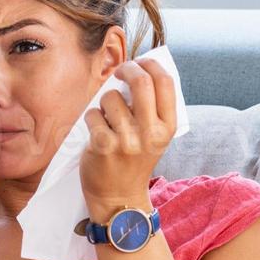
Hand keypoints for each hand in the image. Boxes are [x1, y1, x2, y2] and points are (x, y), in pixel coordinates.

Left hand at [80, 56, 177, 220]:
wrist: (119, 197)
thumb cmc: (133, 159)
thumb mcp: (154, 136)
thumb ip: (151, 108)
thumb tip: (136, 70)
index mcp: (168, 128)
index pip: (165, 82)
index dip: (150, 64)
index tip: (140, 62)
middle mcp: (151, 133)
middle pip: (140, 82)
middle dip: (127, 69)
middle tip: (119, 71)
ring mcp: (127, 140)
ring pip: (111, 97)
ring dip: (105, 101)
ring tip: (107, 118)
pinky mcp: (103, 145)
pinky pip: (93, 113)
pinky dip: (92, 117)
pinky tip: (96, 130)